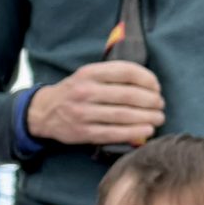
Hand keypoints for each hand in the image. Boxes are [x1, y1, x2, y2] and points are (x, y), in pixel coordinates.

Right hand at [27, 62, 163, 147]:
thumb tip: (148, 84)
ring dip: (147, 117)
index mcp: (88, 73)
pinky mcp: (83, 132)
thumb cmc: (73, 92)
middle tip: (160, 105)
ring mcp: (83, 113)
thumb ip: (112, 75)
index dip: (147, 79)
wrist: (43, 112)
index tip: (156, 87)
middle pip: (128, 95)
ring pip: (124, 115)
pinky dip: (134, 132)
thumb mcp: (87, 75)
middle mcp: (85, 92)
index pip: (126, 72)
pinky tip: (147, 130)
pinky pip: (114, 133)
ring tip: (158, 118)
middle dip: (151, 101)